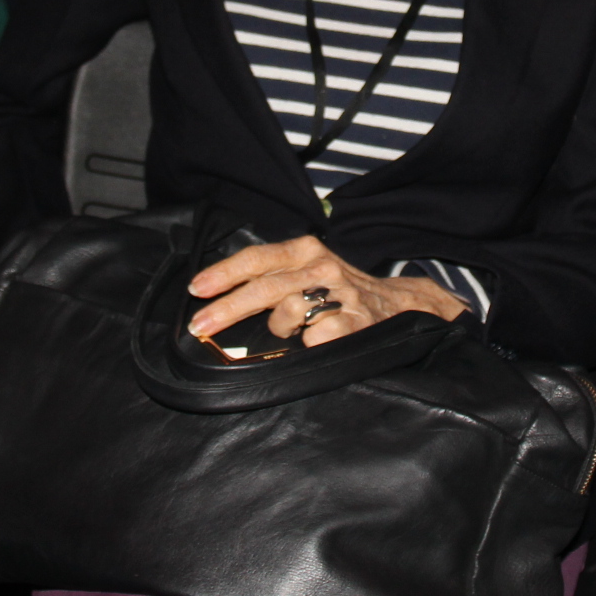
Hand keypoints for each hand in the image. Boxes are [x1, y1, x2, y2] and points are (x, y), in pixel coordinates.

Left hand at [185, 236, 467, 348]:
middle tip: (199, 326)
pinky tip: (318, 340)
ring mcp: (341, 294)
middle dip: (226, 309)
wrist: (399, 305)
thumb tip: (219, 295)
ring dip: (280, 329)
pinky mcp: (355, 323)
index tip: (197, 289)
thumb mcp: (309, 270)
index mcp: (307, 250)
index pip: (258, 258)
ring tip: (293, 330)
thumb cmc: (340, 290)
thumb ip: (273, 276)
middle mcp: (323, 266)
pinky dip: (308, 344)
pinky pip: (312, 339)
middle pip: (265, 287)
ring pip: (286, 314)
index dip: (224, 273)